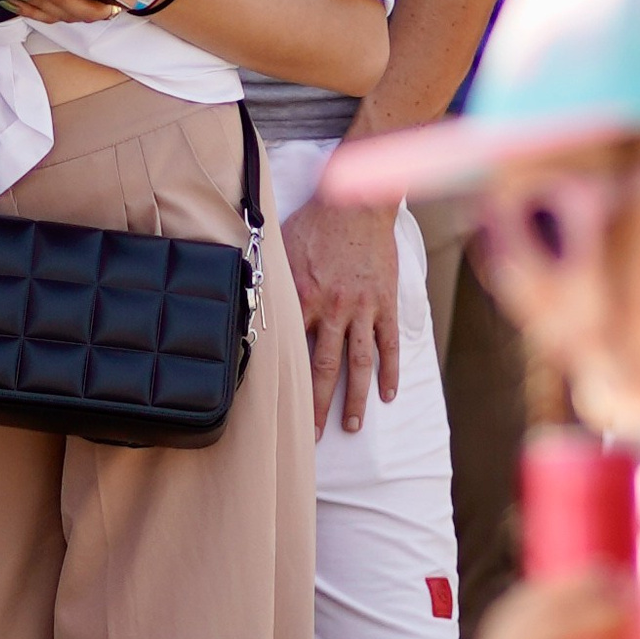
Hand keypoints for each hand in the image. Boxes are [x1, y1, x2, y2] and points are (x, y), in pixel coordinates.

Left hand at [283, 193, 400, 435]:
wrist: (357, 201)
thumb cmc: (316, 222)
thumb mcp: (281, 248)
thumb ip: (269, 280)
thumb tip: (249, 301)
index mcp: (302, 299)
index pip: (290, 351)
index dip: (284, 384)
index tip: (277, 410)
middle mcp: (332, 309)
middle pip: (324, 368)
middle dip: (317, 406)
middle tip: (312, 437)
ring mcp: (362, 309)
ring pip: (358, 363)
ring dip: (355, 398)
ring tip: (352, 427)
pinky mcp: (385, 302)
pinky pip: (389, 343)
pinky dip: (390, 371)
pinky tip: (388, 394)